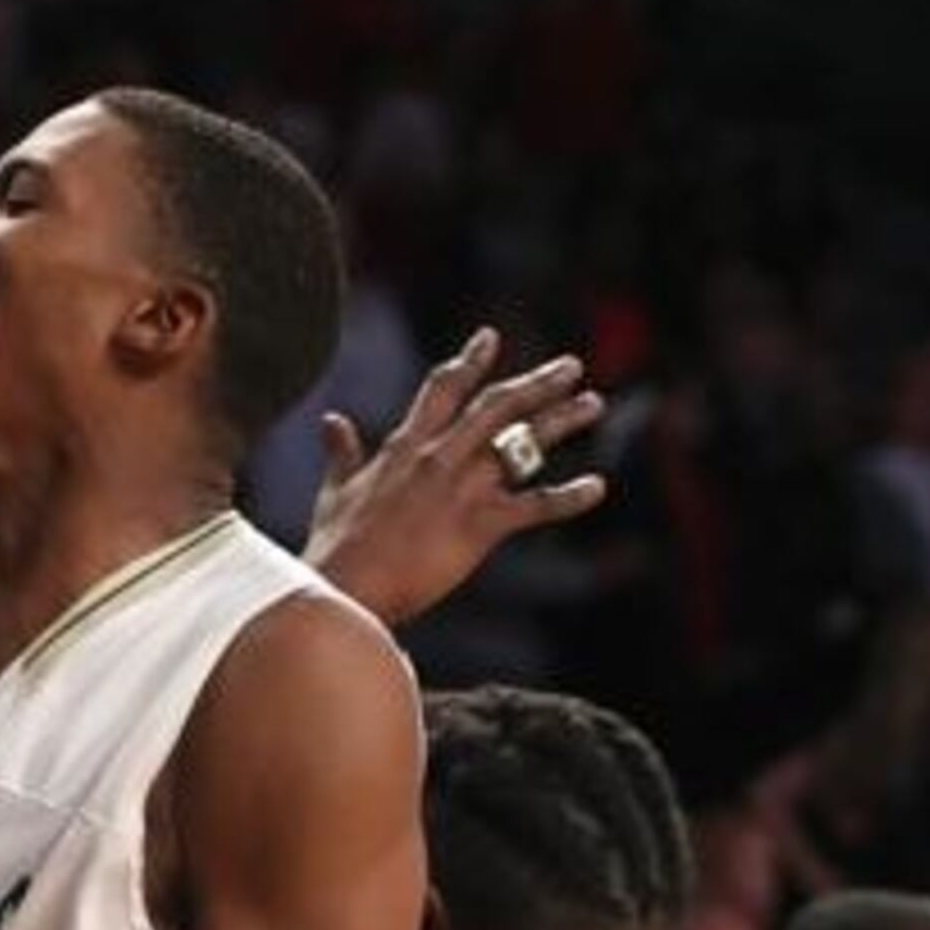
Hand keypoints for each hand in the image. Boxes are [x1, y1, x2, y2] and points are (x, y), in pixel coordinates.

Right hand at [303, 328, 608, 628]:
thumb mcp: (335, 491)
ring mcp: (461, 488)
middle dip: (537, 383)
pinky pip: (535, 505)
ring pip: (522, 442)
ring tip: (592, 404)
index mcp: (404, 447)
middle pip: (497, 406)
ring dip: (561, 420)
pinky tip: (596, 488)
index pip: (443, 390)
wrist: (344, 590)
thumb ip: (342, 453)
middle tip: (570, 367)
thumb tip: (332, 421)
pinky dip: (569, 497)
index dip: (469, 362)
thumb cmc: (335, 547)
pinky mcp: (479, 525)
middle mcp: (438, 457)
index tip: (490, 339)